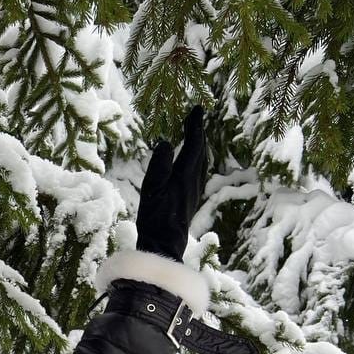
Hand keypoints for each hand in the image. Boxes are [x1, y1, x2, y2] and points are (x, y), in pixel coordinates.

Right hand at [135, 104, 207, 261]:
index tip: (197, 109)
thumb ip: (159, 165)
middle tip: (195, 118)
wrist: (164, 245)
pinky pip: (197, 172)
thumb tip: (166, 143)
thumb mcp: (151, 190)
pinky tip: (190, 165)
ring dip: (199, 147)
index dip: (195, 126)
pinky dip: (196, 160)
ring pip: (201, 163)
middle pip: (201, 152)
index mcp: (184, 176)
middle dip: (199, 134)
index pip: (194, 145)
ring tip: (195, 136)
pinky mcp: (190, 200)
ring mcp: (193, 192)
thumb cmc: (155, 219)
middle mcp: (193, 182)